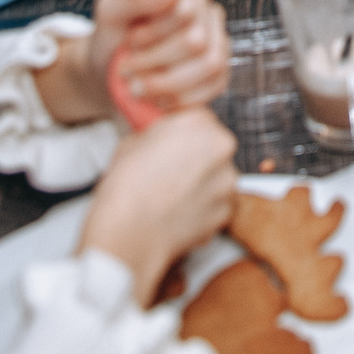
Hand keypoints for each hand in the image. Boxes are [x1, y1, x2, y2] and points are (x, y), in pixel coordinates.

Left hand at [68, 0, 230, 117]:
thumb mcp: (110, 12)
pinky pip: (213, 87)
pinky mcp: (219, 75)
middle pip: (196, 40)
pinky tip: (158, 98)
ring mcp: (218, 44)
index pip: (186, 9)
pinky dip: (180, 99)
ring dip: (166, 82)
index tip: (131, 41)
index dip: (154, 31)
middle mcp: (209, 14)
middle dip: (155, 60)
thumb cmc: (114, 38)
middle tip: (128, 68)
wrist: (111, 73)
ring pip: (209, 65)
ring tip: (138, 87)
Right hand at [74, 108, 238, 304]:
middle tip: (170, 172)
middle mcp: (221, 148)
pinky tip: (179, 213)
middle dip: (196, 157)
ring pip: (218, 176)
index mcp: (198, 124)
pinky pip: (218, 203)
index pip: (199, 119)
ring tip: (172, 196)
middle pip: (213, 146)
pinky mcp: (226, 212)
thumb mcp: (132, 142)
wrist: (129, 235)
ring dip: (202, 183)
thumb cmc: (125, 190)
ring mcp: (227, 181)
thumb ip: (158, 135)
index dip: (183, 134)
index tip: (173, 144)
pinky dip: (203, 208)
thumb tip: (160, 139)